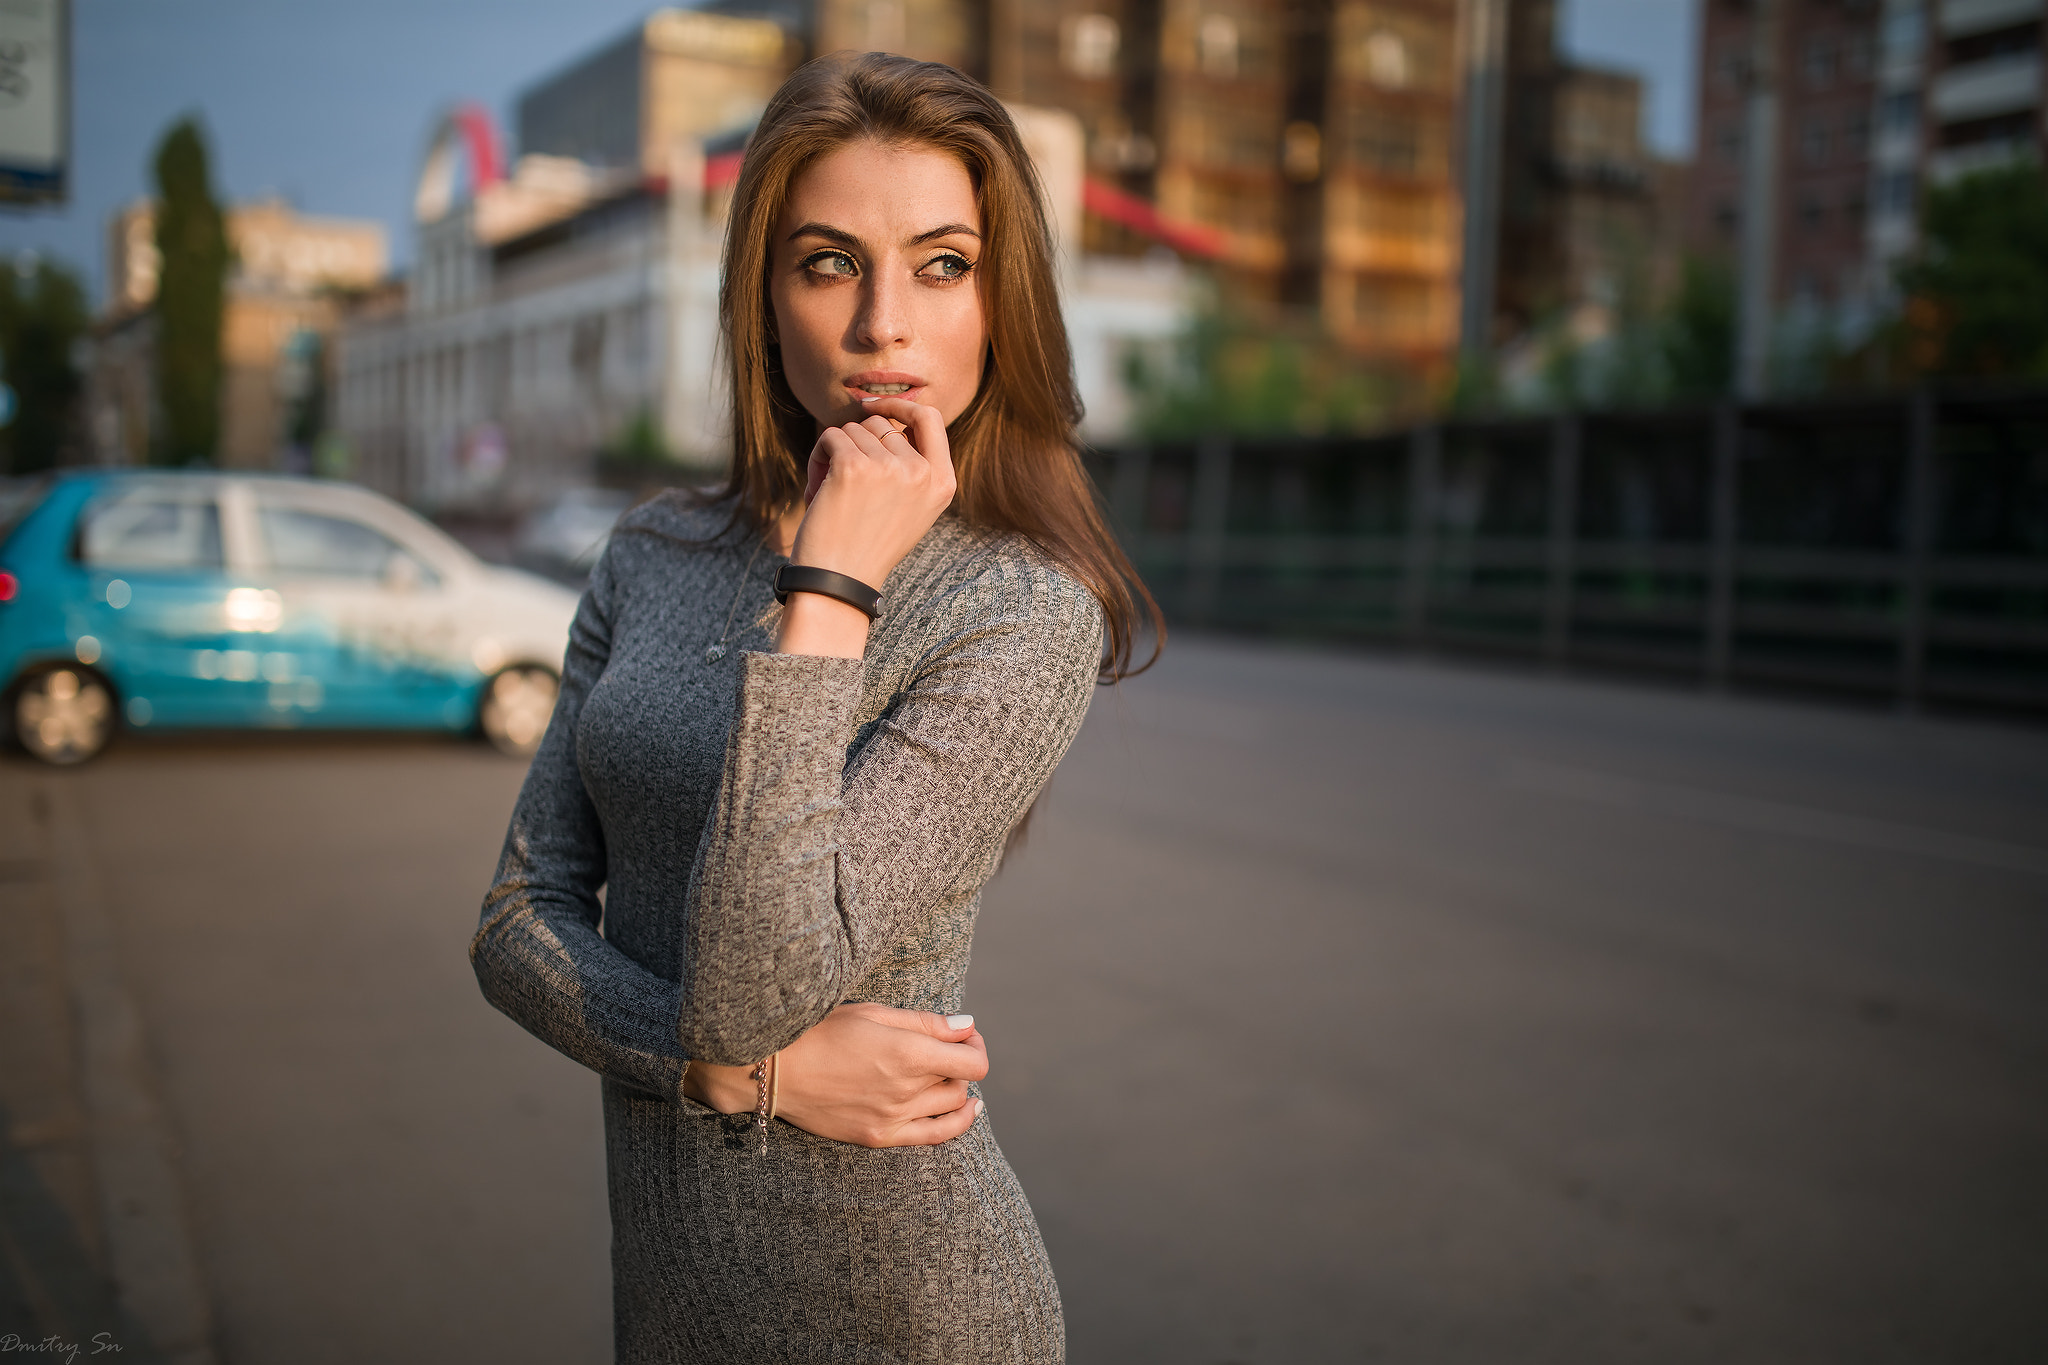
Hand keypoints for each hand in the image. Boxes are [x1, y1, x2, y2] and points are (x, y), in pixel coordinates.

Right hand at [682, 1003, 987, 1147]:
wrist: (775, 1071)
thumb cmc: (821, 1031)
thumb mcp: (873, 1013)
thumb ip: (925, 1023)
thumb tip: (966, 1026)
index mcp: (907, 1053)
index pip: (973, 1060)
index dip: (975, 1044)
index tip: (963, 1034)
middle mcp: (906, 1089)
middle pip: (962, 1081)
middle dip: (963, 1061)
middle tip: (948, 1048)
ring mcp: (894, 1117)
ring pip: (952, 1106)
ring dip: (956, 1087)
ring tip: (945, 1073)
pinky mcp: (879, 1137)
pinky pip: (934, 1136)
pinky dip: (957, 1122)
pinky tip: (967, 1109)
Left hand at [792, 396, 955, 591]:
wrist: (839, 582)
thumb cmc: (867, 545)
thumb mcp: (909, 507)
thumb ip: (911, 465)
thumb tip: (886, 412)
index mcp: (943, 483)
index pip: (930, 418)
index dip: (901, 405)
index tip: (874, 406)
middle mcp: (921, 472)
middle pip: (882, 423)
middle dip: (857, 443)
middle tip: (844, 482)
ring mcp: (890, 467)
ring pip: (853, 429)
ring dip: (835, 453)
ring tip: (831, 492)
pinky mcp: (854, 466)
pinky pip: (830, 437)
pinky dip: (818, 457)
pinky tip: (818, 490)